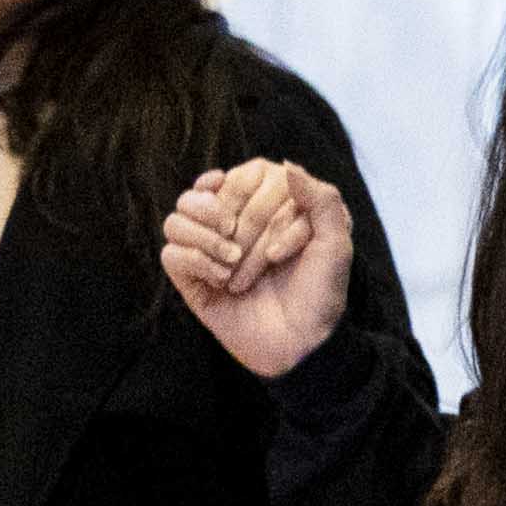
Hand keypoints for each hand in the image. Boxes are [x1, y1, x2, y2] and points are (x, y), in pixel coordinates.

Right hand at [157, 160, 355, 379]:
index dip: (265, 211)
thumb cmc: (320, 293)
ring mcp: (206, 246)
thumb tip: (287, 164)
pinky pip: (170, 251)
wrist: (302, 341)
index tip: (283, 250)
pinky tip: (222, 279)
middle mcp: (232, 219)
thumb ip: (322, 200)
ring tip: (233, 262)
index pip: (245, 178)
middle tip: (262, 258)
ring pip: (179, 216)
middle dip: (242, 229)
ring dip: (208, 238)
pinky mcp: (188, 273)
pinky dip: (195, 261)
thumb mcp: (336, 245)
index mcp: (264, 204)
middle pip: (210, 195)